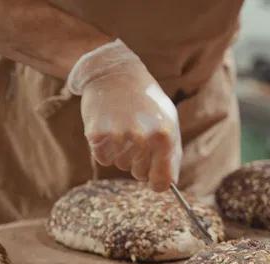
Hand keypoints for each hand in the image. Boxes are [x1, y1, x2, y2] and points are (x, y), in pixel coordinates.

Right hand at [66, 39, 180, 191]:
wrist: (115, 73)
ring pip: (120, 165)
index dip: (156, 182)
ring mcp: (119, 136)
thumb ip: (172, 154)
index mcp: (165, 135)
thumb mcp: (168, 122)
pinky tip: (108, 128)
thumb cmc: (146, 102)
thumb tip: (169, 185)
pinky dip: (104, 149)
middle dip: (138, 162)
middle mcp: (143, 138)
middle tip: (136, 137)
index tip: (153, 180)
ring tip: (122, 126)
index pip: (161, 180)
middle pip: (139, 174)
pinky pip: (102, 158)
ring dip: (121, 152)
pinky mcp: (97, 134)